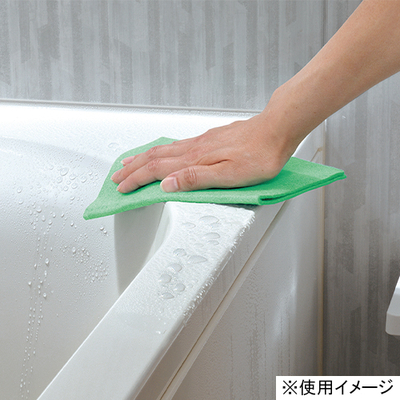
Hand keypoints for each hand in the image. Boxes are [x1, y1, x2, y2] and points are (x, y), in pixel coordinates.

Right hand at [111, 110, 296, 192]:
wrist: (276, 130)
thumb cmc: (259, 156)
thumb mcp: (229, 176)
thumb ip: (196, 180)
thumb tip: (167, 185)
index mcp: (196, 160)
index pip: (157, 171)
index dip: (137, 181)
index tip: (122, 188)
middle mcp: (194, 148)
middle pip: (154, 158)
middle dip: (132, 169)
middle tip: (117, 177)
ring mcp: (200, 142)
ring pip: (163, 150)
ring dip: (142, 158)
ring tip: (129, 163)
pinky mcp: (208, 138)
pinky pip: (175, 144)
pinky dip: (160, 150)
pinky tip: (161, 151)